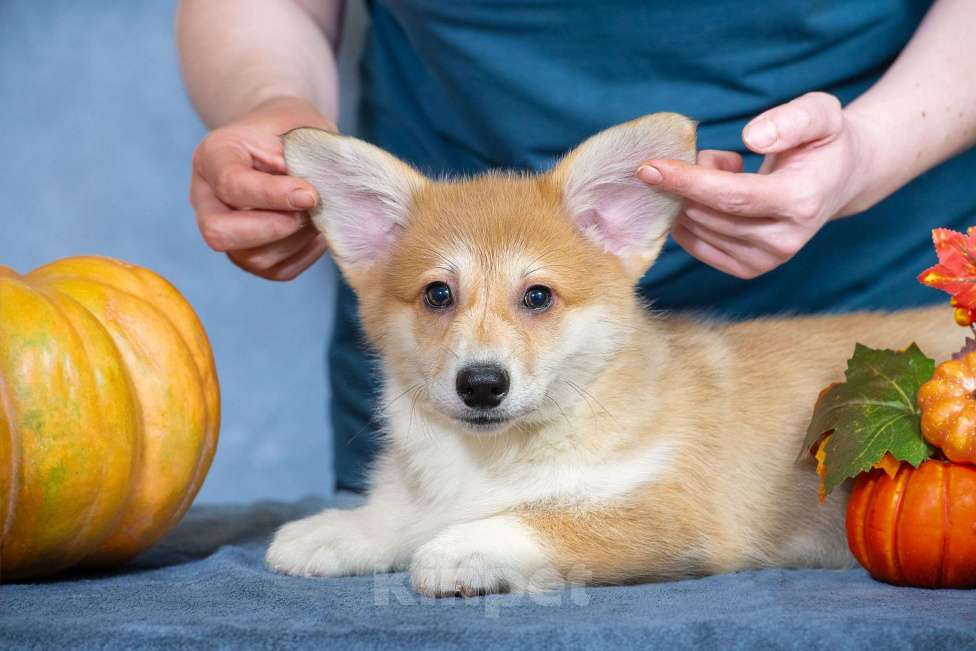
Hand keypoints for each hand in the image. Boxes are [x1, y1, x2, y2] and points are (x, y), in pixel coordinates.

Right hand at [190, 96, 333, 279]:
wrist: (286, 141)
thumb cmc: (291, 130)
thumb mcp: (297, 125)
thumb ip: (302, 156)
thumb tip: (312, 198)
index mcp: (213, 156)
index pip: (231, 185)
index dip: (274, 195)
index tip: (311, 194)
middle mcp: (206, 197)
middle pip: (218, 232)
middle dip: (272, 228)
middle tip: (308, 210)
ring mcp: (223, 230)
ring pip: (252, 257)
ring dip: (295, 240)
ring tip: (318, 214)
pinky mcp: (247, 255)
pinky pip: (275, 271)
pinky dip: (304, 255)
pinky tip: (317, 231)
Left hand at [637, 92, 878, 278]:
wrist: (838, 180)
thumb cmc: (823, 143)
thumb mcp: (821, 114)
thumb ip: (792, 119)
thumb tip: (752, 138)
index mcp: (801, 202)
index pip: (732, 196)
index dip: (687, 181)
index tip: (648, 167)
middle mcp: (784, 240)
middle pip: (708, 214)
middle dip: (688, 181)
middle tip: (708, 155)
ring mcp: (765, 261)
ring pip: (698, 229)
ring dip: (692, 196)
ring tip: (725, 172)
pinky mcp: (747, 269)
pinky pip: (696, 244)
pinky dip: (692, 215)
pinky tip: (715, 195)